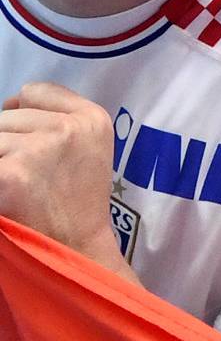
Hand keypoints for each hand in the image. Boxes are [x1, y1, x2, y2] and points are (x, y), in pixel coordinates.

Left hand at [0, 84, 121, 268]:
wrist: (76, 250)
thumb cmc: (77, 201)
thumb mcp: (88, 147)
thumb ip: (57, 117)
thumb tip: (7, 103)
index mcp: (92, 117)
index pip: (36, 90)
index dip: (24, 113)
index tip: (29, 144)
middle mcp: (69, 127)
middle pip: (8, 114)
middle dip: (9, 141)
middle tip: (26, 175)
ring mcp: (40, 148)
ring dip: (0, 159)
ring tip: (17, 185)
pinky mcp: (12, 172)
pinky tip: (8, 193)